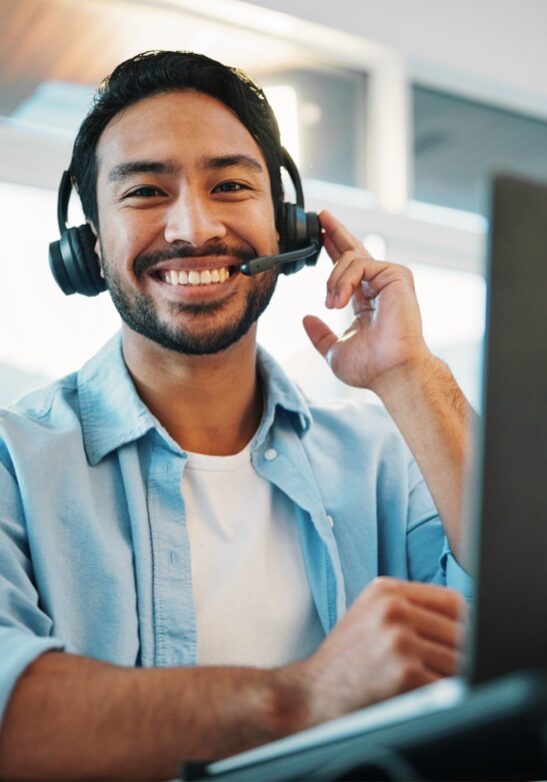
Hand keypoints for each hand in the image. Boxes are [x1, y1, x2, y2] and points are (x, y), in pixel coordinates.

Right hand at [295, 577, 464, 724]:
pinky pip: (449, 686)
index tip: (469, 645)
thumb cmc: (345, 662)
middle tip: (459, 674)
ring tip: (441, 689)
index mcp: (387, 590)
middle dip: (465, 657)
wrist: (308, 696)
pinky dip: (449, 698)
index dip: (467, 626)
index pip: (452, 601)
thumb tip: (470, 622)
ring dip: (458, 680)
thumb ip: (411, 610)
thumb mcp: (370, 616)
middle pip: (461, 631)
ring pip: (460, 660)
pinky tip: (433, 703)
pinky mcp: (405, 672)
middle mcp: (393, 609)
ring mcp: (399, 639)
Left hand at [303, 210, 431, 393]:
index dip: (333, 250)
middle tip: (320, 216)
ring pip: (349, 259)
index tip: (320, 236)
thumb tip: (306, 319)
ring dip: (332, 281)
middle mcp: (379, 285)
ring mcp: (389, 278)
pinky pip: (359, 264)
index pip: (348, 268)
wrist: (392, 371)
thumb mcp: (334, 350)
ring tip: (331, 304)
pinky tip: (339, 300)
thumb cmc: (371, 367)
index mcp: (367, 299)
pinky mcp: (396, 274)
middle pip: (355, 249)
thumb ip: (320, 334)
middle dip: (335, 232)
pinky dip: (343, 281)